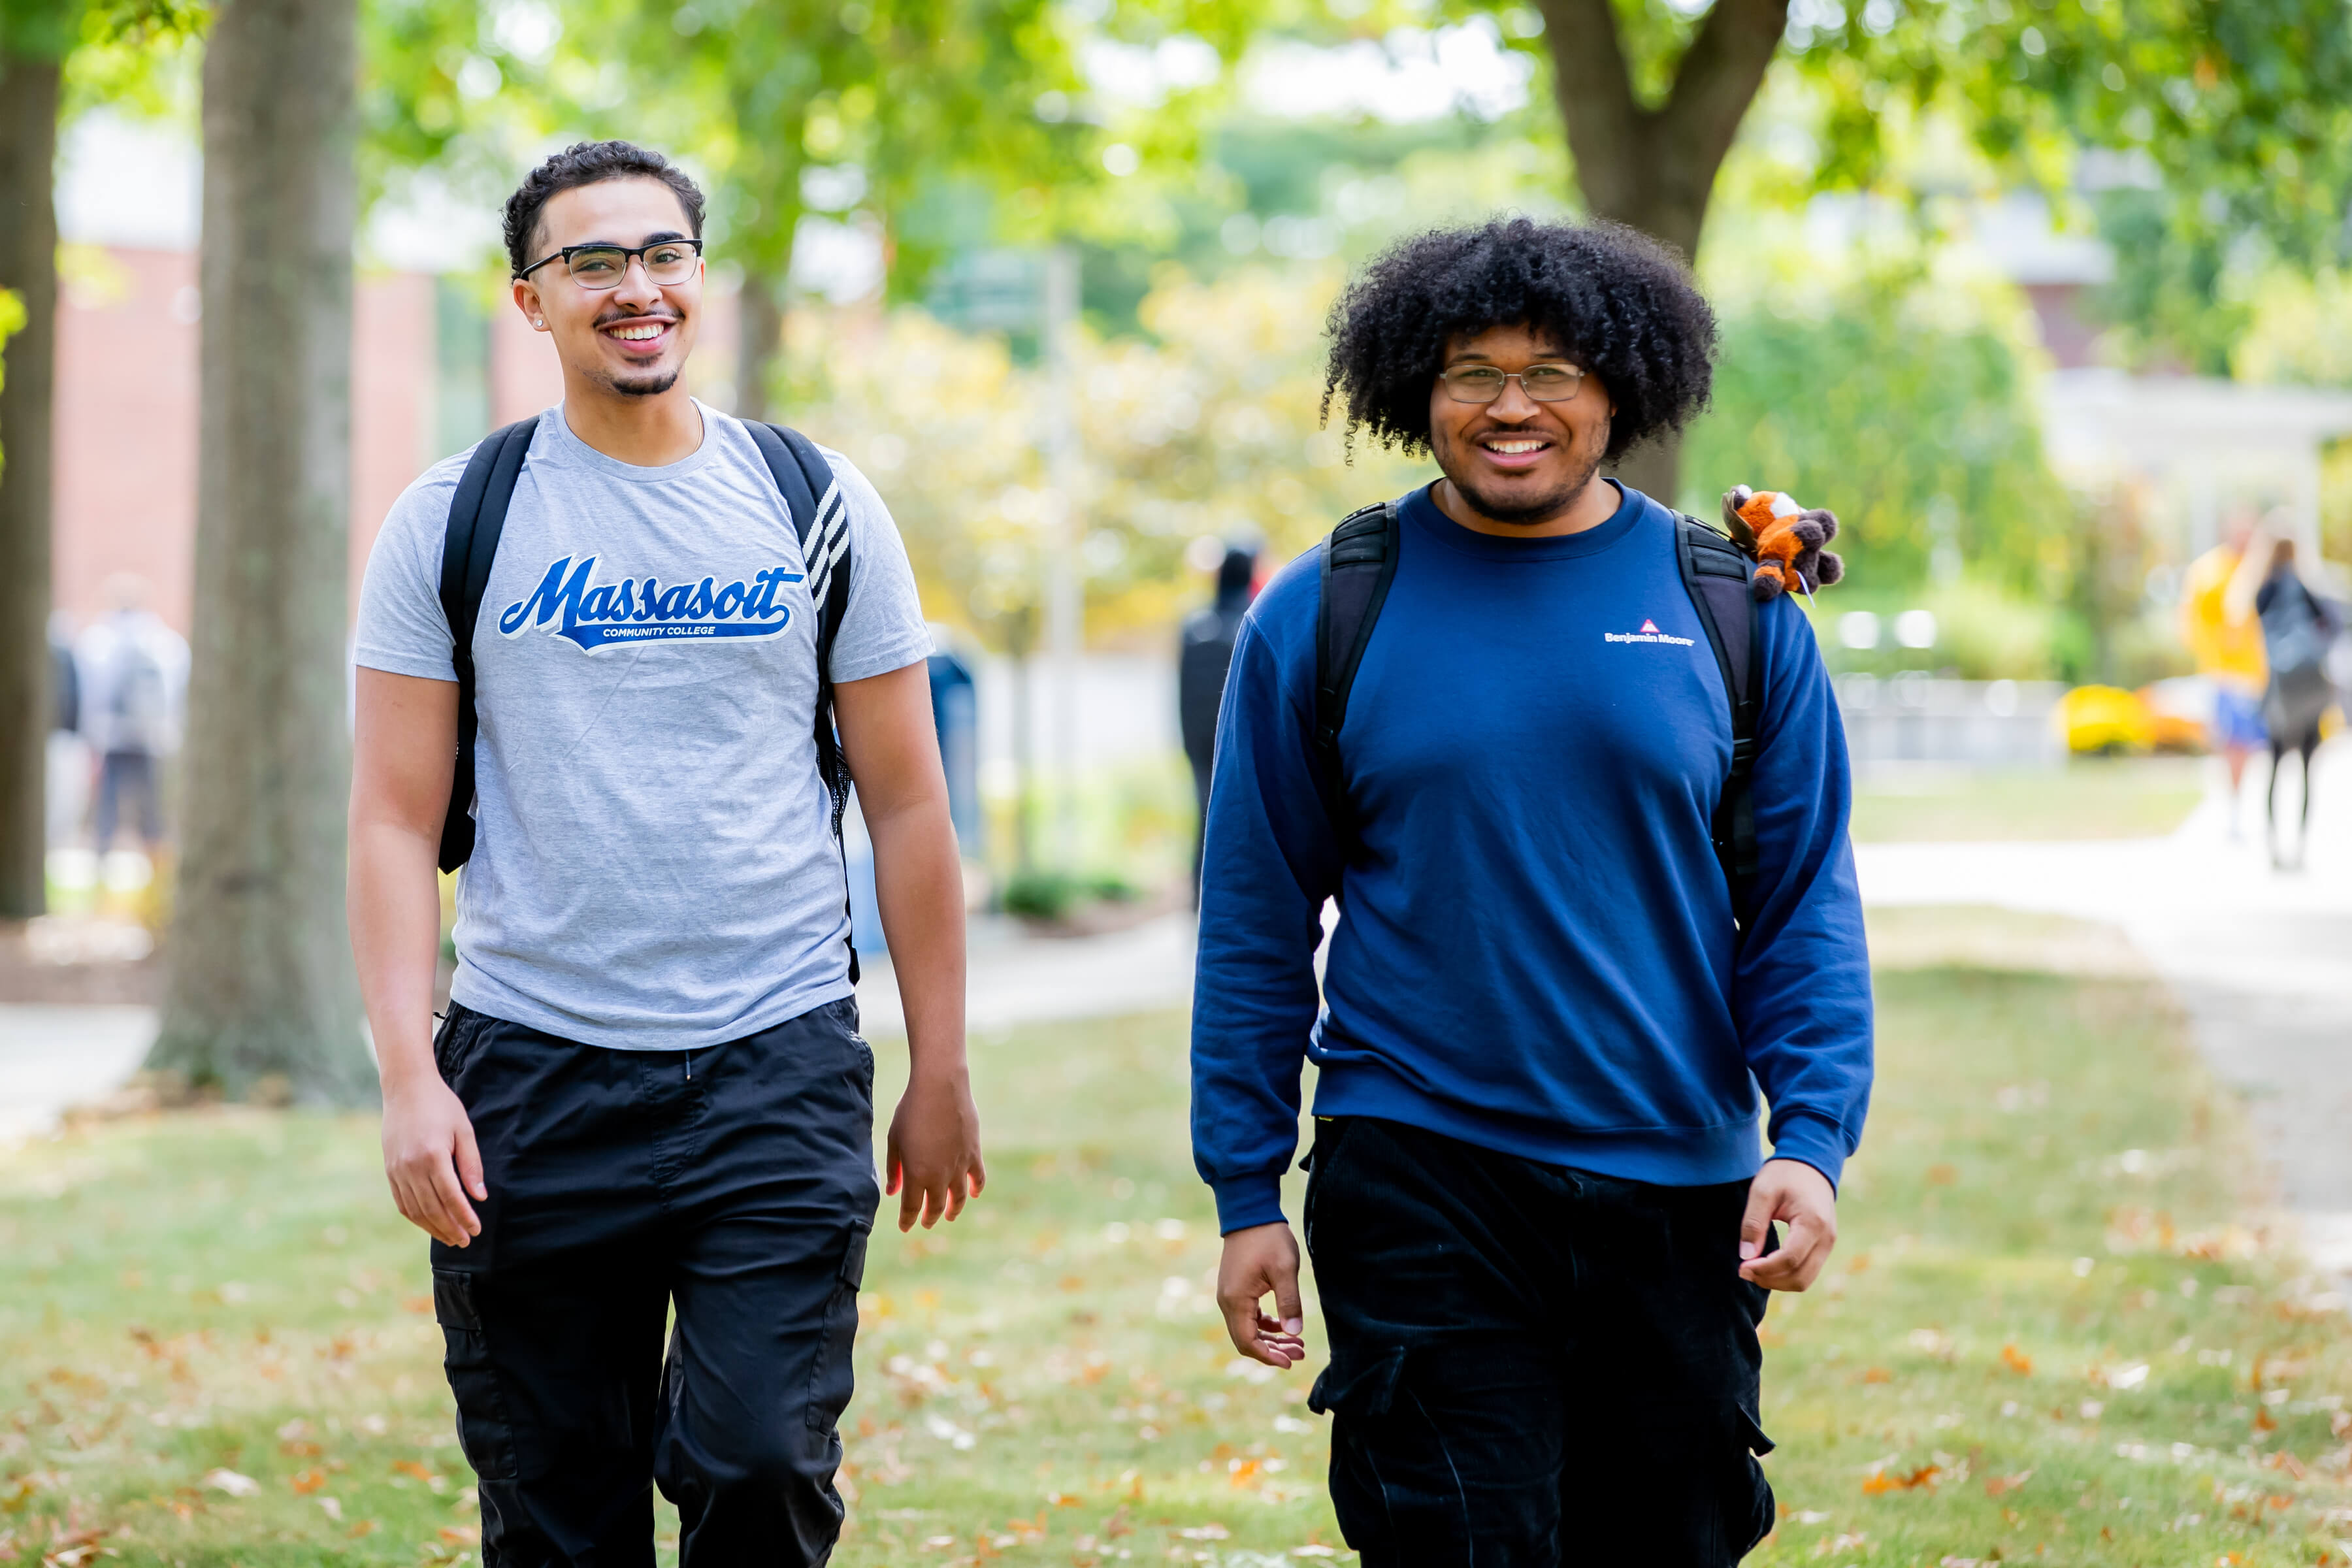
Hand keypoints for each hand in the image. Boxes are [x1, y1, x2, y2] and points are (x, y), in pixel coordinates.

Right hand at [381, 1075, 485, 1247]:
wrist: (406, 1089)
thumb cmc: (441, 1106)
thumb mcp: (464, 1130)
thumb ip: (471, 1165)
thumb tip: (479, 1196)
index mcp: (432, 1155)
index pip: (450, 1196)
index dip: (464, 1216)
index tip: (476, 1230)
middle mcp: (411, 1166)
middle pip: (432, 1208)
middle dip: (450, 1228)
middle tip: (466, 1241)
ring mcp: (397, 1170)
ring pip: (415, 1209)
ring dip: (433, 1228)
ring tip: (450, 1238)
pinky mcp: (389, 1170)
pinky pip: (401, 1202)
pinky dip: (416, 1217)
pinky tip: (429, 1224)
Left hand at [886, 1067, 985, 1231]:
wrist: (940, 1087)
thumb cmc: (911, 1110)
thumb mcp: (895, 1140)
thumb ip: (894, 1169)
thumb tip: (893, 1191)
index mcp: (916, 1175)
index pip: (911, 1207)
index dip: (908, 1220)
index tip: (905, 1227)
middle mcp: (939, 1176)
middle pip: (936, 1206)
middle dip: (929, 1217)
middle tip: (926, 1223)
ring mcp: (959, 1166)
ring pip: (958, 1197)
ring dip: (953, 1210)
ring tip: (950, 1216)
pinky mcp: (973, 1153)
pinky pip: (978, 1178)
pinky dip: (976, 1188)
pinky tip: (974, 1193)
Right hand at [1216, 1223, 1306, 1367]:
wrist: (1250, 1213)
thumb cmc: (1268, 1238)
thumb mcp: (1285, 1269)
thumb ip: (1289, 1302)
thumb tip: (1294, 1333)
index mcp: (1236, 1300)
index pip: (1247, 1342)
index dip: (1268, 1357)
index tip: (1290, 1362)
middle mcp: (1227, 1301)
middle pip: (1245, 1339)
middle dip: (1272, 1351)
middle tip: (1299, 1353)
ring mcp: (1228, 1295)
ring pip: (1246, 1329)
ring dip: (1270, 1339)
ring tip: (1296, 1343)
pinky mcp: (1234, 1289)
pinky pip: (1246, 1316)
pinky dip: (1264, 1325)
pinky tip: (1282, 1325)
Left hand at [1737, 1158, 1837, 1290]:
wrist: (1811, 1164)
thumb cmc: (1785, 1174)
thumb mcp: (1762, 1191)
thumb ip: (1753, 1223)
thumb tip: (1746, 1256)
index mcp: (1813, 1223)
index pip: (1789, 1259)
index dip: (1764, 1269)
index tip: (1742, 1266)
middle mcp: (1827, 1238)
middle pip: (1800, 1277)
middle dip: (1770, 1280)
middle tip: (1744, 1271)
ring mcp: (1828, 1244)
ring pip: (1805, 1280)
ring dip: (1778, 1282)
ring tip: (1753, 1270)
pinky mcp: (1824, 1246)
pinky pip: (1807, 1272)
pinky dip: (1787, 1275)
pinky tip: (1767, 1266)